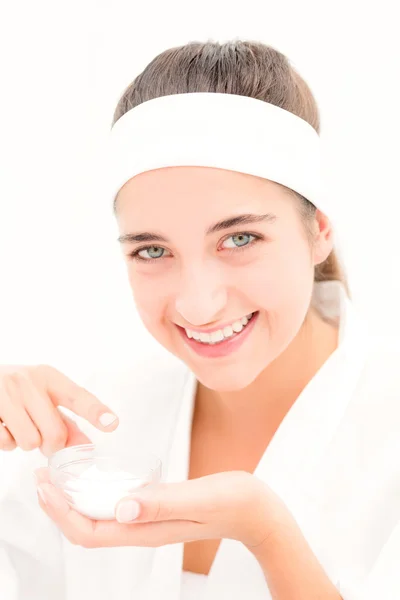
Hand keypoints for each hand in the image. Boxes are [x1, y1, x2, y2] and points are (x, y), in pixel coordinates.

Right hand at [0, 364, 118, 455]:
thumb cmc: (15, 390)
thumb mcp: (42, 395)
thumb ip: (65, 419)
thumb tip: (85, 446)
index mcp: (48, 376)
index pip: (77, 396)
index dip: (96, 411)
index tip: (112, 423)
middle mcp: (28, 381)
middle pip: (55, 433)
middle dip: (50, 444)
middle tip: (40, 435)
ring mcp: (6, 394)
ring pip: (30, 442)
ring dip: (25, 443)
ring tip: (17, 426)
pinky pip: (5, 442)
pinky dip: (6, 442)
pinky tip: (2, 425)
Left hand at [34, 468, 286, 549]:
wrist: (257, 511)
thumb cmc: (233, 502)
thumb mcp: (198, 496)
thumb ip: (160, 501)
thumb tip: (119, 507)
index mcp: (147, 531)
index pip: (90, 531)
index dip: (61, 512)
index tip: (44, 485)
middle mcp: (143, 531)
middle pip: (87, 529)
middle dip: (59, 507)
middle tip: (42, 475)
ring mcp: (150, 523)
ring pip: (99, 520)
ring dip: (74, 501)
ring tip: (60, 476)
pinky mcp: (157, 512)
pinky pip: (116, 509)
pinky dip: (97, 495)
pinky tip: (97, 477)